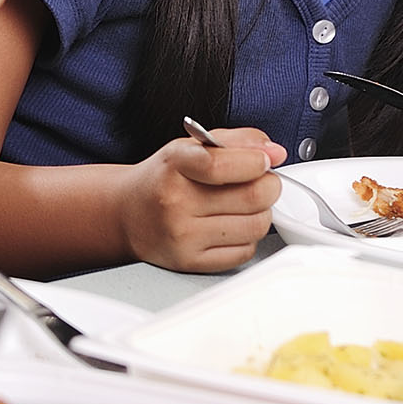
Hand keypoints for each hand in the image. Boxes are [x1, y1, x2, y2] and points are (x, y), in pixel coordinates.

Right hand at [122, 127, 284, 271]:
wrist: (127, 215)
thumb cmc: (163, 178)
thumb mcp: (191, 145)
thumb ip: (237, 141)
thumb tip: (275, 151)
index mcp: (175, 165)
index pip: (221, 165)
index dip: (255, 162)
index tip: (264, 161)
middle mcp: (175, 203)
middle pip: (252, 197)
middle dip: (269, 186)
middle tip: (262, 182)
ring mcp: (182, 236)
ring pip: (255, 226)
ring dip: (262, 213)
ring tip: (245, 205)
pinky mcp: (190, 262)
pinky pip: (244, 252)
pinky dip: (248, 238)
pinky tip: (232, 226)